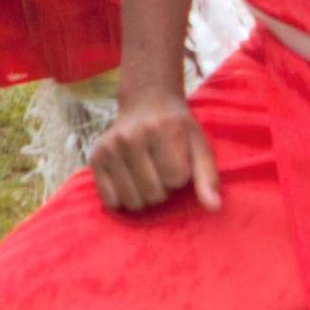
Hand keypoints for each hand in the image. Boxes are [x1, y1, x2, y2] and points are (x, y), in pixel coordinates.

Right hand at [90, 91, 218, 214]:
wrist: (147, 102)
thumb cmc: (178, 130)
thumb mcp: (200, 147)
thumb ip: (208, 177)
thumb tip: (214, 208)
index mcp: (162, 130)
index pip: (175, 179)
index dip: (180, 176)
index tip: (177, 159)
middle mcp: (131, 136)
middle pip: (154, 193)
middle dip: (163, 189)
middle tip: (160, 169)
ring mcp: (110, 147)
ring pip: (132, 200)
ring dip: (144, 196)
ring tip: (147, 176)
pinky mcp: (95, 157)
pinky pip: (110, 200)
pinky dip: (122, 200)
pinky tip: (129, 182)